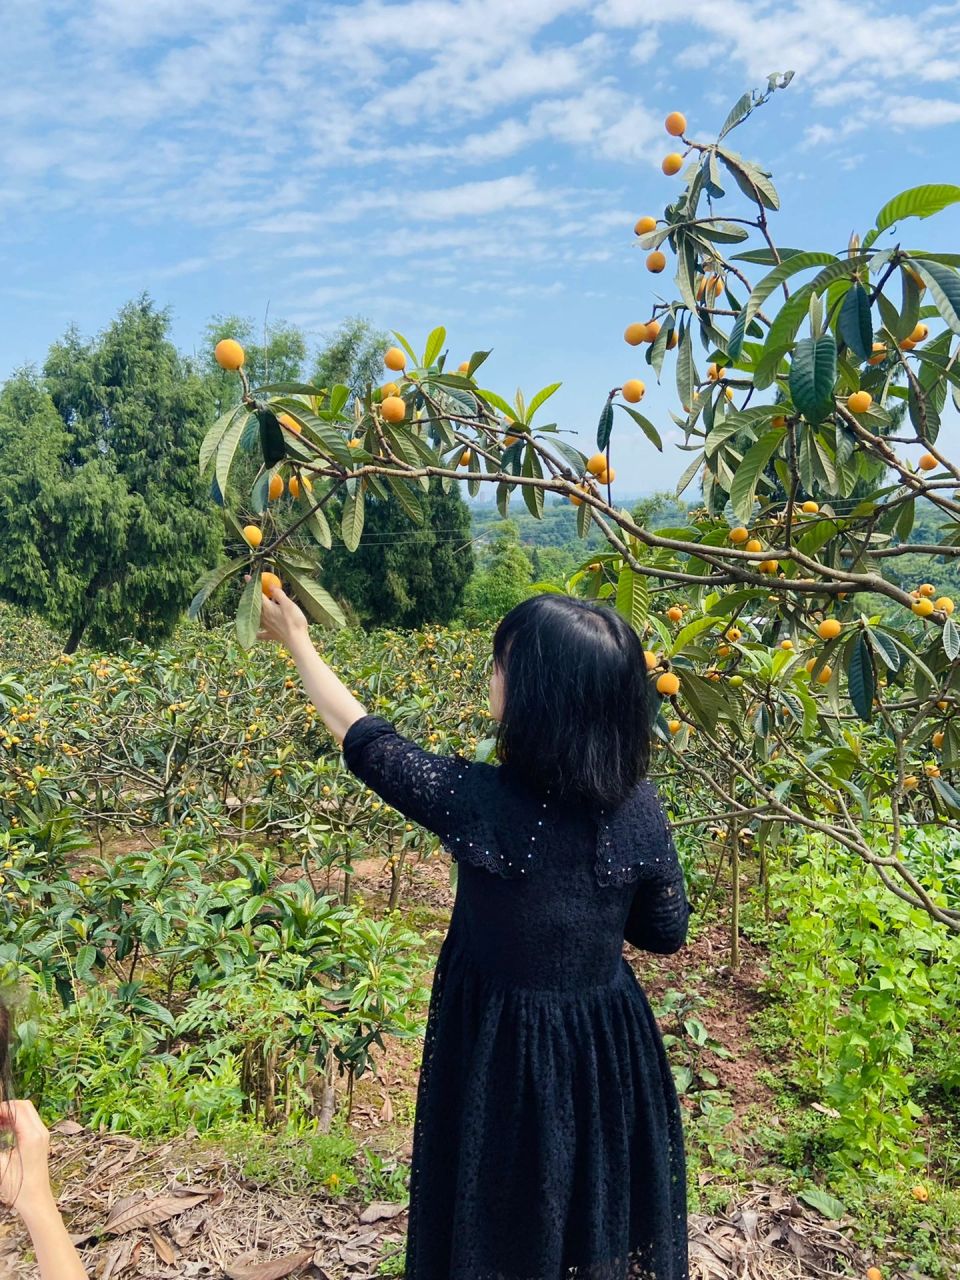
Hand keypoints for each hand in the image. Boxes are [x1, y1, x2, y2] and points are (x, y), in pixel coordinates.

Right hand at [0, 1100, 53, 1219]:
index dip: (1, 1108)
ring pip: (27, 1113)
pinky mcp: (41, 1141)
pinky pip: (29, 1122)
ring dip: (11, 1114)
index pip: (17, 1108)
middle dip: (6, 1108)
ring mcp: (43, 1135)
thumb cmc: (18, 1187)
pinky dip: (16, 1121)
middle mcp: (41, 1131)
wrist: (36, 1200)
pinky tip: (3, 1129)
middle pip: (24, 1106)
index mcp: (32, 1135)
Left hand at [254, 582, 308, 647]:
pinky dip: (257, 633)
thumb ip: (279, 594)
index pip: (259, 593)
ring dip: (252, 611)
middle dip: (252, 597)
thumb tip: (270, 586)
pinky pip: (262, 634)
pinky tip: (256, 633)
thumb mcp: (288, 604)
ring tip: (251, 607)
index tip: (247, 576)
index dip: (253, 584)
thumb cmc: (294, 620)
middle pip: (255, 605)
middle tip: (249, 590)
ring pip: (256, 617)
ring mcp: (267, 626)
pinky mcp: (271, 634)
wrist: (297, 640)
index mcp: (268, 608)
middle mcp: (264, 617)